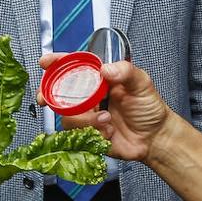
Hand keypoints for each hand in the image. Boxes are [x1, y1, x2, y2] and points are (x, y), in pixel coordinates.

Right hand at [38, 54, 171, 160]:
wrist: (155, 138)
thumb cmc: (149, 108)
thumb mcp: (142, 84)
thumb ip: (126, 72)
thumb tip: (105, 69)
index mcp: (100, 80)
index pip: (75, 67)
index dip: (58, 63)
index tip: (46, 62)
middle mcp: (90, 97)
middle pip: (60, 93)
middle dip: (49, 95)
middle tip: (46, 99)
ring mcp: (87, 117)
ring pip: (68, 116)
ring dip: (84, 119)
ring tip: (106, 120)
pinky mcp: (88, 135)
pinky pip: (78, 135)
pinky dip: (92, 133)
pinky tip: (108, 132)